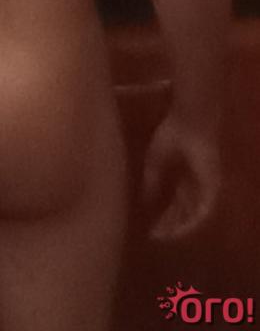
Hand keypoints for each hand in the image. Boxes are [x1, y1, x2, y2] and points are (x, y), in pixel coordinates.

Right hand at [143, 113, 220, 241]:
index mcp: (185, 174)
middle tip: (155, 235)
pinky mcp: (212, 185)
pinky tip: (177, 229)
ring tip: (163, 235)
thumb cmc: (172, 133)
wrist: (189, 120)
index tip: (151, 228)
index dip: (164, 215)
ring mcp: (206, 185)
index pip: (176, 202)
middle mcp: (197, 183)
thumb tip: (145, 201)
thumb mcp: (155, 160)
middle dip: (170, 223)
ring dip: (179, 226)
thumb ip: (152, 181)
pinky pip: (203, 210)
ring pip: (193, 213)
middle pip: (184, 210)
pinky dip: (191, 220)